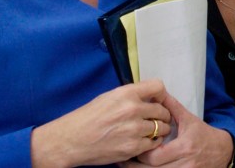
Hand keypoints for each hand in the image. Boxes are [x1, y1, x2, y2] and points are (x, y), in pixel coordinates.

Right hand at [31, 79, 172, 167]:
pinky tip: (144, 140)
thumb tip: (149, 97)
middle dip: (162, 115)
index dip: (161, 95)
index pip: (157, 87)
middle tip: (157, 119)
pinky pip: (154, 143)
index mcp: (126, 94)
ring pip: (161, 128)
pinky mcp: (133, 147)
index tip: (159, 100)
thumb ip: (131, 95)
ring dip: (159, 129)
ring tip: (152, 130)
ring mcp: (134, 130)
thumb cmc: (87, 117)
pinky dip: (152, 142)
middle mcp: (132, 110)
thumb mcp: (109, 97)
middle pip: (162, 110)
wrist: (72, 140)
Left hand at [122, 94, 232, 166]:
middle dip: (136, 166)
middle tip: (123, 159)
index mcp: (184, 146)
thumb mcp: (188, 118)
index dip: (141, 153)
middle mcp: (185, 163)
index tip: (132, 146)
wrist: (222, 151)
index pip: (155, 156)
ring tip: (126, 165)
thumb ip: (171, 107)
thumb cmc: (202, 133)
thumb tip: (157, 93)